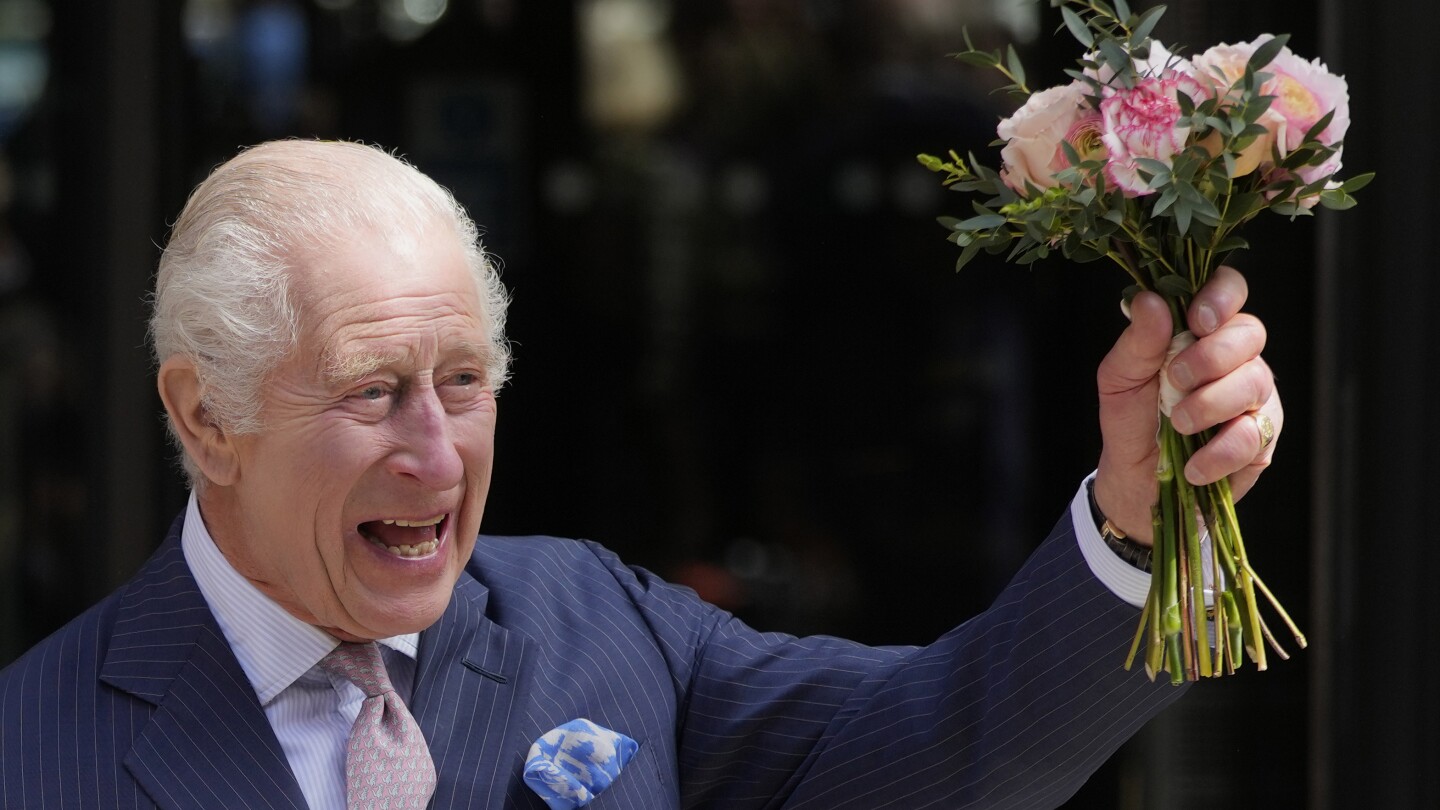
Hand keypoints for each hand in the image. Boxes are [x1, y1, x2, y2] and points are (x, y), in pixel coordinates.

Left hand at [1092, 266, 1280, 543]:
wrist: (1135, 481)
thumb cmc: (1131, 419)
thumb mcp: (1119, 378)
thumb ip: (1138, 341)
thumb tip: (1150, 300)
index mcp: (1200, 331)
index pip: (1228, 290)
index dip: (1221, 296)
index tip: (1197, 320)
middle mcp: (1235, 357)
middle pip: (1250, 332)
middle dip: (1211, 356)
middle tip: (1174, 379)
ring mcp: (1254, 396)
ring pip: (1256, 381)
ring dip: (1211, 403)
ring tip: (1178, 423)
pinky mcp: (1262, 438)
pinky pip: (1254, 435)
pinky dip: (1219, 451)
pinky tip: (1193, 464)